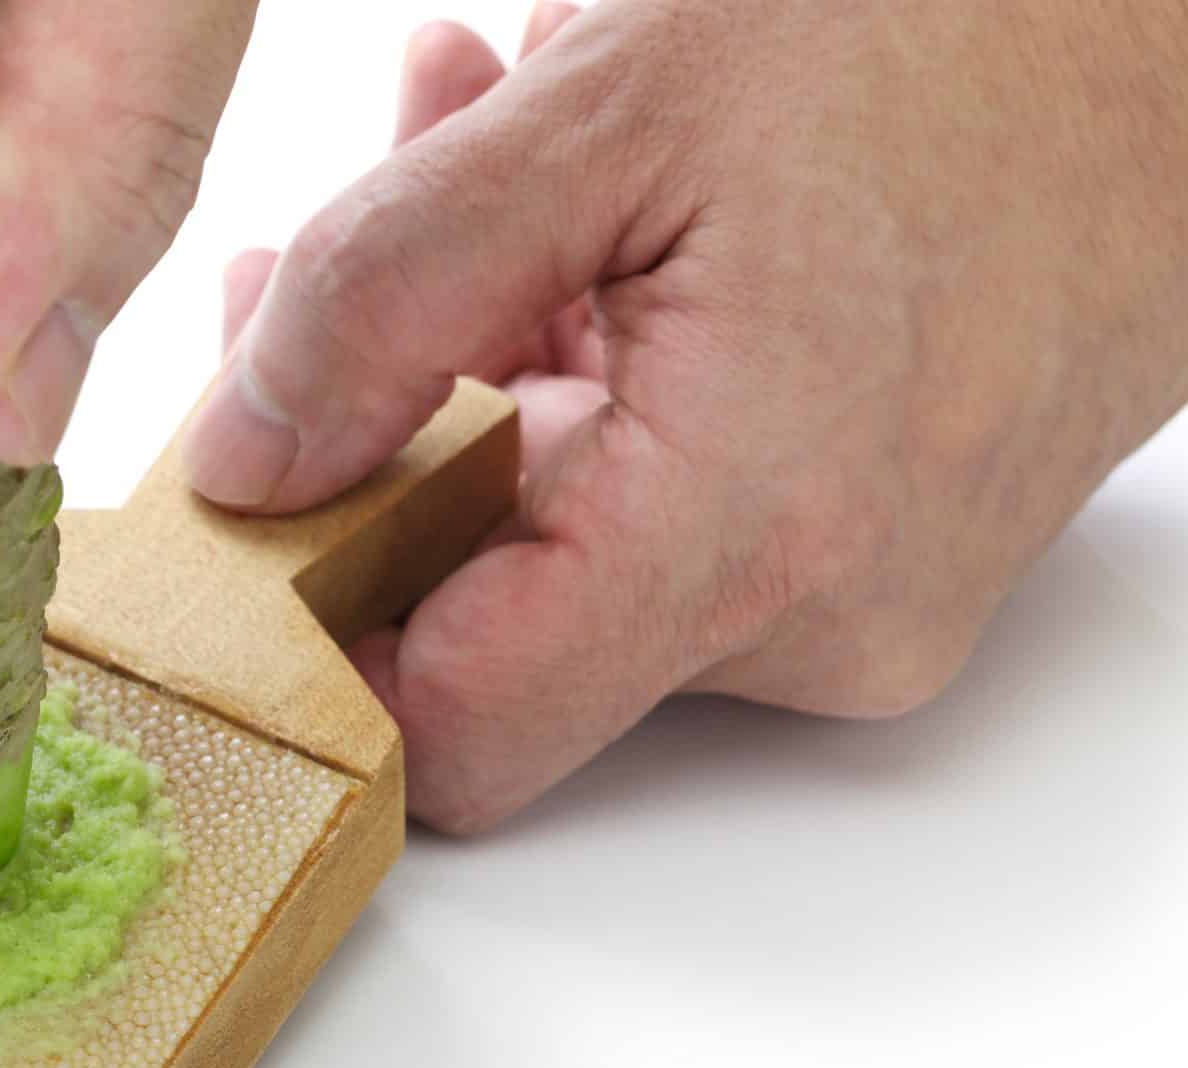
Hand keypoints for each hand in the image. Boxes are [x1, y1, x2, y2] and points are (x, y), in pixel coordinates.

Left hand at [192, 0, 1187, 832]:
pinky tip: (578, 239)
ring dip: (477, 378)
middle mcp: (814, 624)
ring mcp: (857, 614)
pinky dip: (588, 392)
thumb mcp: (611, 112)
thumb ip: (386, 293)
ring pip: (571, 560)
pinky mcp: (875, 573)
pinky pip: (667, 526)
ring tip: (467, 177)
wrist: (1182, 55)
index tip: (237, 529)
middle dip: (372, 447)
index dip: (309, 653)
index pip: (448, 735)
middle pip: (487, 630)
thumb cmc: (954, 40)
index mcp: (744, 533)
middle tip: (318, 263)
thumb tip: (241, 459)